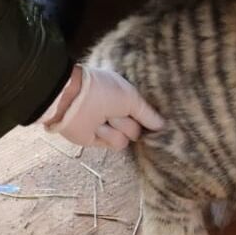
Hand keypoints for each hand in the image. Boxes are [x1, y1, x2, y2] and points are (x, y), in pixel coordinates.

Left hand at [39, 66, 164, 149]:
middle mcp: (117, 112)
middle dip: (129, 120)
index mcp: (124, 96)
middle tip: (116, 110)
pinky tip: (97, 126)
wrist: (73, 99)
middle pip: (138, 127)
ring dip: (118, 126)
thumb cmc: (103, 91)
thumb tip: (162, 125)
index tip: (160, 123)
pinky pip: (115, 144)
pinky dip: (108, 135)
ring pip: (127, 137)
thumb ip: (147, 113)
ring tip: (104, 117)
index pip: (143, 112)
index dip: (149, 117)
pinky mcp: (97, 140)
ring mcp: (107, 126)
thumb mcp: (131, 97)